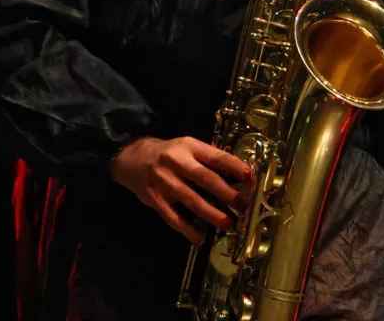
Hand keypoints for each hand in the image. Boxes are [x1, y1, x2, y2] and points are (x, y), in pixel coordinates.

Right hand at [110, 136, 251, 244]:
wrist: (133, 159)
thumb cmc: (169, 153)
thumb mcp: (188, 146)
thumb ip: (208, 157)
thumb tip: (237, 172)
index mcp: (189, 147)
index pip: (215, 156)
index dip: (233, 166)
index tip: (249, 176)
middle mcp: (176, 163)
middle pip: (204, 178)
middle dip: (226, 193)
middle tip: (242, 205)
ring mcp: (164, 183)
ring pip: (190, 200)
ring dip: (211, 213)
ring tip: (228, 223)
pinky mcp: (155, 200)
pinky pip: (173, 218)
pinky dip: (188, 229)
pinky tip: (201, 237)